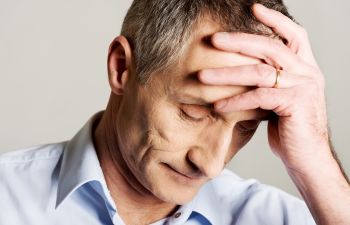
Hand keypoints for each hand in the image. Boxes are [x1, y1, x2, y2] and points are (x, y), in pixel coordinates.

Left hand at [199, 4, 349, 223]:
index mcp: (305, 67)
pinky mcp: (295, 104)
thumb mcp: (280, 100)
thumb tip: (239, 73)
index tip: (254, 8)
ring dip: (227, 73)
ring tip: (203, 76)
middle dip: (239, 41)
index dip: (275, 20)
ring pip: (260, 71)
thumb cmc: (290, 129)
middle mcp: (307, 72)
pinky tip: (217, 106)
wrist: (308, 158)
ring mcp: (303, 86)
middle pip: (270, 47)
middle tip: (214, 40)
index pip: (294, 34)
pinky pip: (258, 97)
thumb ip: (267, 83)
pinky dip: (235, 101)